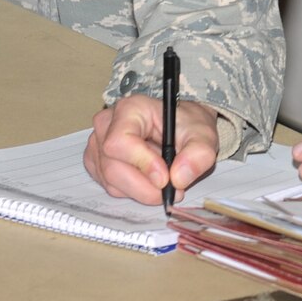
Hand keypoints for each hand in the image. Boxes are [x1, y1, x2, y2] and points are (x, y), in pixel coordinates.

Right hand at [84, 94, 218, 204]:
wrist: (182, 128)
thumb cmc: (188, 126)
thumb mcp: (203, 135)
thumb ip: (198, 154)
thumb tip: (179, 177)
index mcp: (130, 109)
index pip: (120, 141)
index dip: (141, 163)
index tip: (164, 178)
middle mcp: (108, 125)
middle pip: (113, 167)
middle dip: (144, 186)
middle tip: (172, 190)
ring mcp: (98, 146)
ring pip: (112, 181)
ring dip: (141, 191)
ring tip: (166, 182)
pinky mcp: (98, 164)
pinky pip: (111, 187)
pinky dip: (133, 191)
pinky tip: (150, 180)